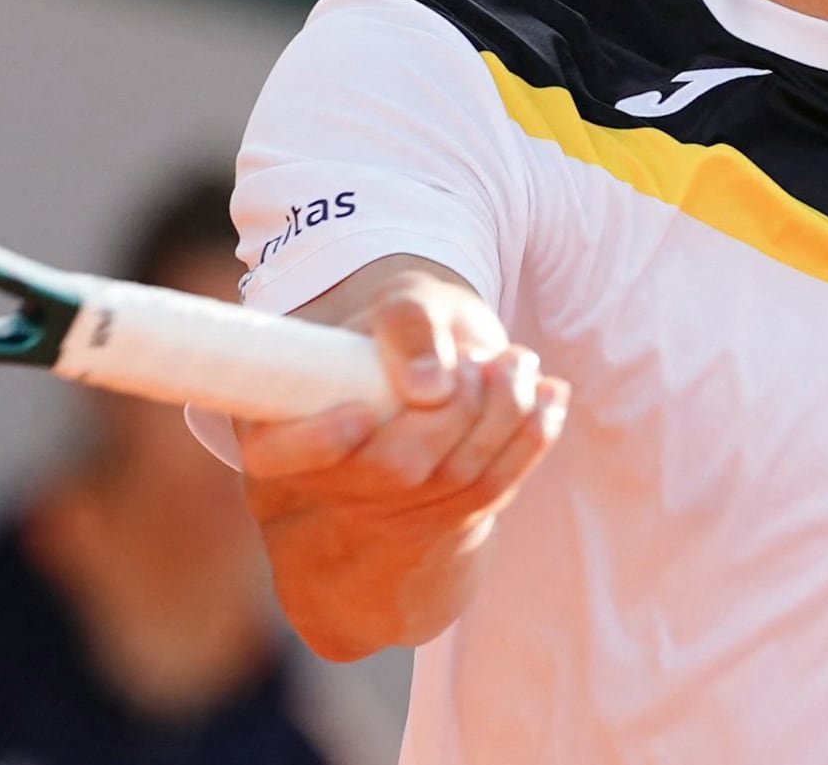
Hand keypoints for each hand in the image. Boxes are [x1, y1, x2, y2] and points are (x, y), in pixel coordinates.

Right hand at [235, 259, 567, 657]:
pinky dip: (531, 439)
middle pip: (393, 469)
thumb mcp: (385, 310)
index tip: (357, 417)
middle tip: (479, 363)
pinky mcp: (447, 517)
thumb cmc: (383, 333)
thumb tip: (431, 383)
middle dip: (450, 417)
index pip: (276, 454)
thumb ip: (404, 324)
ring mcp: (389, 508)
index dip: (316, 444)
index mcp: (276, 434)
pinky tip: (551, 397)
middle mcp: (324, 483)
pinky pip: (494, 489)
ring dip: (502, 419)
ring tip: (520, 366)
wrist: (403, 387)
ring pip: (453, 480)